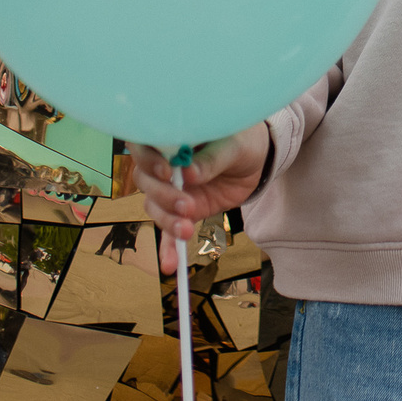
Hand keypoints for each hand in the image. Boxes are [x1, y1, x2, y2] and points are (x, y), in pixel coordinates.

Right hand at [131, 125, 269, 274]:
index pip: (143, 144)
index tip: (168, 172)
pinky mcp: (183, 210)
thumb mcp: (233, 144)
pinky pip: (170, 229)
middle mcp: (163, 162)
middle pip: (145, 180)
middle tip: (187, 205)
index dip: (148, 159)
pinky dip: (169, 247)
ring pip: (154, 205)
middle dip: (163, 196)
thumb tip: (189, 173)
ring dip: (167, 220)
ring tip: (188, 229)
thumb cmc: (242, 140)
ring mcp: (171, 188)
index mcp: (170, 136)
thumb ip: (211, 158)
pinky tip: (170, 265)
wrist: (258, 159)